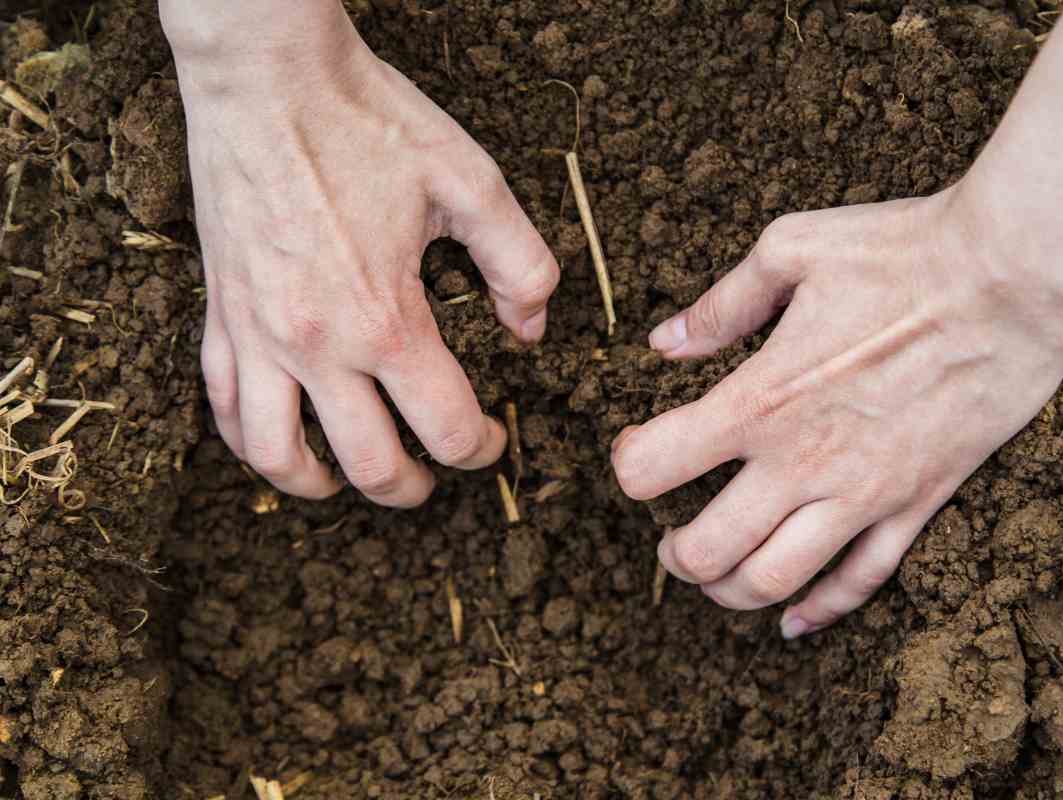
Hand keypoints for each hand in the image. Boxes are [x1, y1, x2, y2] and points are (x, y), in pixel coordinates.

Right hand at [171, 14, 557, 506]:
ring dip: (322, 485)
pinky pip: (222, 406)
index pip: (445, 428)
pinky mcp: (219, 315)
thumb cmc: (369, 123)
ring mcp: (257, 335)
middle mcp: (317, 345)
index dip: (481, 448)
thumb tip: (531, 329)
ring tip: (350, 482)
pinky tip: (279, 442)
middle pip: (369, 464)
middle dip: (413, 486)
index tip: (490, 438)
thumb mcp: (472, 183)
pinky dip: (250, 442)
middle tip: (432, 478)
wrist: (267, 75)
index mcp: (387, 320)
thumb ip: (520, 264)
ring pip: (278, 456)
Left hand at [611, 186, 1062, 636]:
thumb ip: (722, 304)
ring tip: (719, 575)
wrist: (1015, 276)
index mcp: (760, 399)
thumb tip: (665, 341)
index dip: (629, 463)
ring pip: (775, 582)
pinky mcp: (918, 502)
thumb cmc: (903, 251)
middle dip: (675, 555)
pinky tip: (794, 621)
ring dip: (731, 591)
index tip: (638, 452)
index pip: (653, 466)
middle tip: (672, 541)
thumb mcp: (792, 249)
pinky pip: (862, 582)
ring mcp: (863, 492)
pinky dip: (820, 611)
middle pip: (707, 551)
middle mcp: (803, 461)